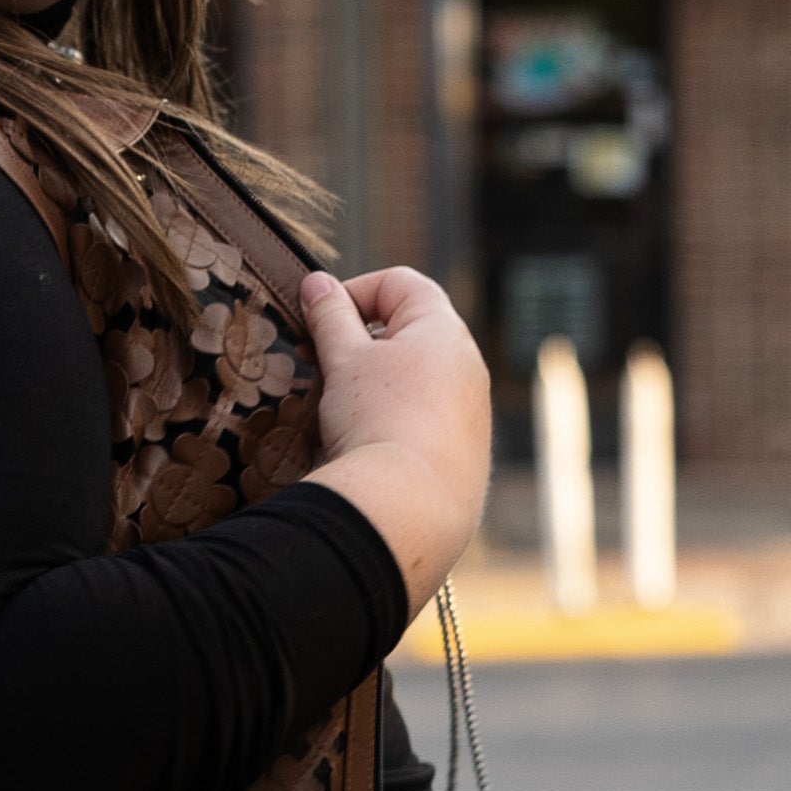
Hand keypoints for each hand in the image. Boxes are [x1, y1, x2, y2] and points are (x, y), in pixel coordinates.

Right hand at [296, 263, 490, 614]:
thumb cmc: (375, 421)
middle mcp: (469, 364)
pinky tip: (370, 447)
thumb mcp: (343, 359)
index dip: (353, 292)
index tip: (320, 321)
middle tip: (328, 367)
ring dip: (379, 386)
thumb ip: (330, 316)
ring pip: (419, 380)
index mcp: (443, 329)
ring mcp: (473, 411)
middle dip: (364, 343)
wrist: (408, 507)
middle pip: (411, 331)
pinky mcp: (468, 453)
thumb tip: (317, 283)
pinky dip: (397, 423)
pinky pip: (427, 422)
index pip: (399, 282)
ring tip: (344, 412)